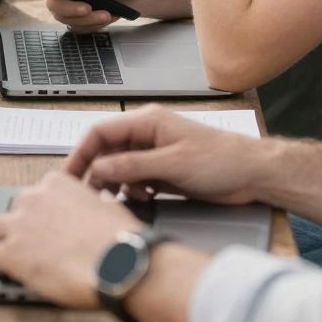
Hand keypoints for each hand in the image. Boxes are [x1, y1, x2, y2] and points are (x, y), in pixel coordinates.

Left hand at [0, 171, 143, 306]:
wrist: (119, 265)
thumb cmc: (121, 238)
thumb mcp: (109, 206)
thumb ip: (92, 202)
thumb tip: (97, 204)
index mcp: (55, 184)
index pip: (36, 195)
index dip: (42, 214)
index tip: (49, 227)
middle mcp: (32, 198)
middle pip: (14, 210)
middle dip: (22, 226)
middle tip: (37, 246)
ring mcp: (18, 225)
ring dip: (7, 243)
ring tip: (23, 262)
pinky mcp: (10, 254)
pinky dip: (1, 267)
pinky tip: (14, 275)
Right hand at [41, 0, 143, 32]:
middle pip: (53, 3)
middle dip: (69, 9)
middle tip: (88, 9)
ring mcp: (70, 3)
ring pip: (64, 18)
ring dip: (85, 20)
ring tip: (105, 15)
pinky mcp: (77, 18)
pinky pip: (77, 27)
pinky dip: (91, 25)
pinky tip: (105, 18)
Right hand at [63, 103, 269, 205]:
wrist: (253, 174)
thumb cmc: (221, 160)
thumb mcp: (171, 164)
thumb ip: (132, 167)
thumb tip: (99, 170)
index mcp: (147, 122)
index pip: (100, 132)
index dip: (81, 153)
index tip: (69, 176)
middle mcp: (148, 135)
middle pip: (107, 151)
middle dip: (97, 173)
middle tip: (90, 196)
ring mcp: (156, 154)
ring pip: (120, 168)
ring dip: (117, 184)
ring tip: (122, 199)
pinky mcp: (164, 171)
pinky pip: (136, 179)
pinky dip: (133, 190)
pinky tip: (143, 200)